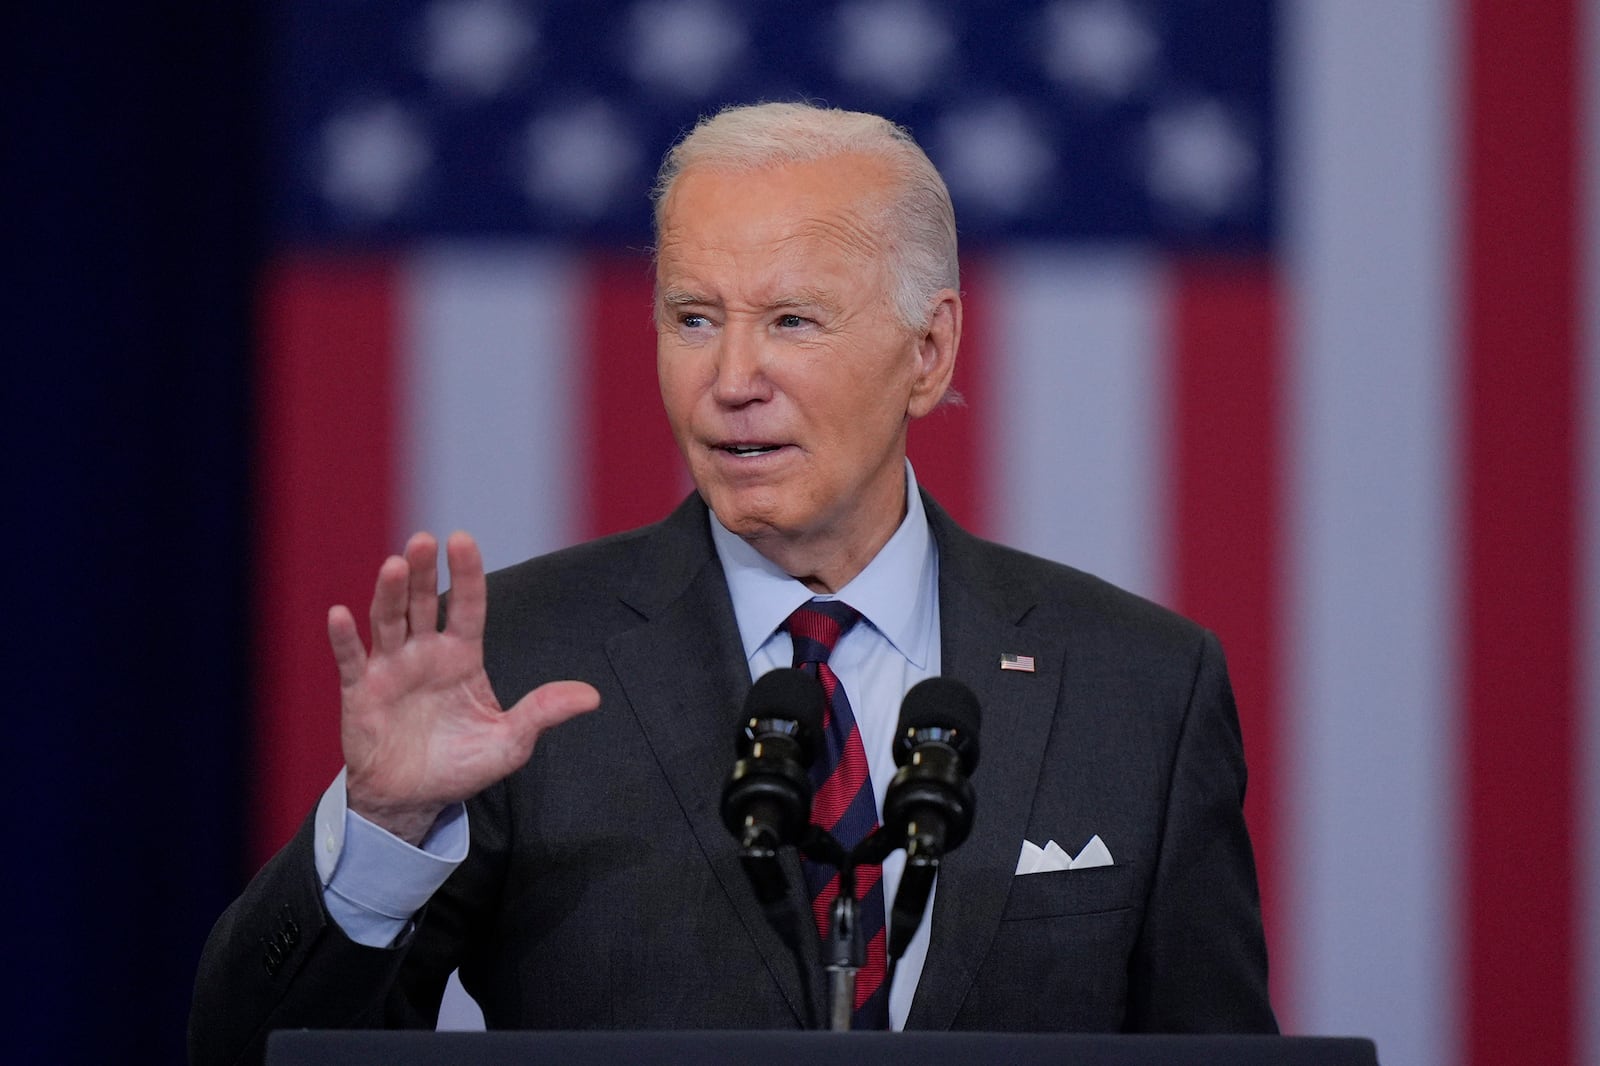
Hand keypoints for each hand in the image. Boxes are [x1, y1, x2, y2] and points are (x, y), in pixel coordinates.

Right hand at [328, 531, 599, 843]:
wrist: (414, 800)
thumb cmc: (462, 765)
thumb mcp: (510, 742)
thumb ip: (543, 713)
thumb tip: (593, 696)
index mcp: (462, 656)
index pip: (468, 606)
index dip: (467, 574)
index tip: (462, 540)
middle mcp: (425, 653)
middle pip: (423, 602)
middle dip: (424, 571)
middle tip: (424, 540)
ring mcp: (391, 669)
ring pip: (388, 621)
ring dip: (388, 593)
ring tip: (393, 565)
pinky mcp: (361, 692)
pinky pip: (352, 660)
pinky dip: (344, 638)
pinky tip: (340, 614)